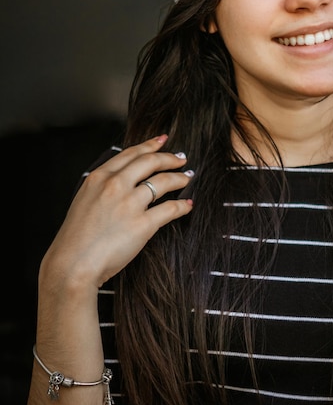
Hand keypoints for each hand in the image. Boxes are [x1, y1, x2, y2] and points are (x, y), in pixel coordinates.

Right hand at [40, 135, 193, 288]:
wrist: (72, 264)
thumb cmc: (76, 238)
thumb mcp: (84, 200)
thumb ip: (102, 187)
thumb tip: (123, 180)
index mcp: (99, 177)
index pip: (130, 154)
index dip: (149, 145)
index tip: (162, 140)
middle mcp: (115, 185)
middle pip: (150, 162)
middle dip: (169, 157)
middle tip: (181, 157)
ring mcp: (130, 203)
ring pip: (163, 181)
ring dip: (179, 178)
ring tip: (187, 177)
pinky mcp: (142, 224)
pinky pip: (170, 209)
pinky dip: (182, 205)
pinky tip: (188, 204)